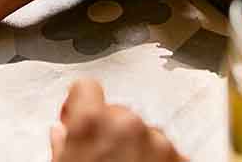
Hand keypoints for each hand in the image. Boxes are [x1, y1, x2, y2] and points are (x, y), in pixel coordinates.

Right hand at [51, 80, 184, 161]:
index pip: (85, 86)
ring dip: (135, 144)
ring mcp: (159, 141)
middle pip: (118, 111)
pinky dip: (156, 158)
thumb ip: (63, 143)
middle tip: (100, 155)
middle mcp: (129, 124)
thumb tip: (61, 133)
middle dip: (110, 129)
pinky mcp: (181, 157)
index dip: (78, 101)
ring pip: (144, 131)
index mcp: (93, 122)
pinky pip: (165, 149)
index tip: (76, 113)